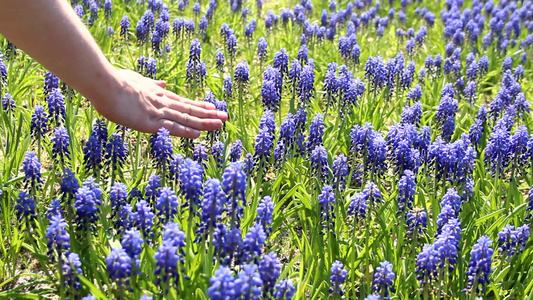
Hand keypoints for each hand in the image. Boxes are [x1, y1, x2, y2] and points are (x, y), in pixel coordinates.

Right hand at [91, 69, 227, 137]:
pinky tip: (199, 134)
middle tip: (225, 116)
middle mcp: (162, 102)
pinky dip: (187, 131)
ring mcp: (158, 112)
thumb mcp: (137, 78)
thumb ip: (150, 83)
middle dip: (208, 114)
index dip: (198, 106)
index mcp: (158, 93)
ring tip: (221, 123)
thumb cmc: (114, 81)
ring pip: (186, 118)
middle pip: (190, 109)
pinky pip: (172, 128)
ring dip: (204, 122)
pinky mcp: (150, 122)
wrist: (104, 83)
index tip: (212, 107)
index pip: (183, 102)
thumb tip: (162, 82)